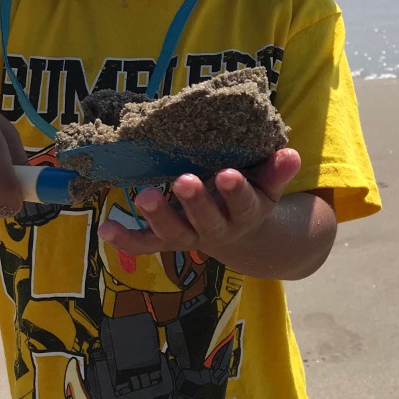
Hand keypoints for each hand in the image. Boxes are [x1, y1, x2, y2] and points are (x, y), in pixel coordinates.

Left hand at [97, 148, 301, 259]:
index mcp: (245, 213)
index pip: (243, 203)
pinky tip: (106, 228)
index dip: (235, 191)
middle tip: (183, 180)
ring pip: (173, 234)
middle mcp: (216, 230)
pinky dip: (125, 239)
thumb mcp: (267, 185)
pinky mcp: (166, 240)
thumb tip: (291, 154)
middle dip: (194, 202)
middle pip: (206, 221)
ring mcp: (189, 237)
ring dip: (158, 216)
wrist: (241, 237)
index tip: (227, 174)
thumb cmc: (251, 196)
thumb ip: (276, 171)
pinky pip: (145, 244)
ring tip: (143, 195)